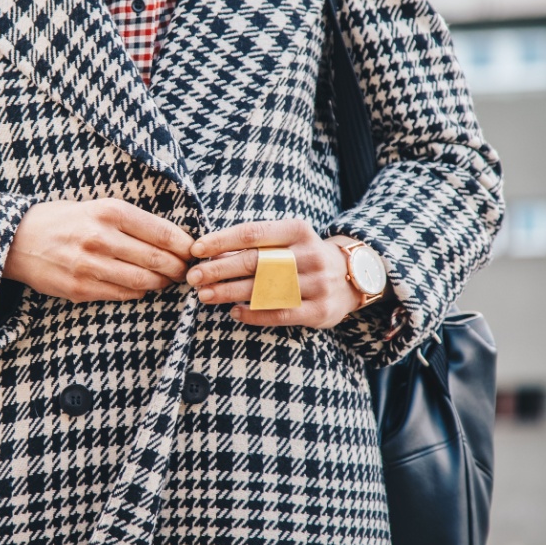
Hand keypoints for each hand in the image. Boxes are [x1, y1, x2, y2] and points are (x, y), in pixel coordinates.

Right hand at [3, 198, 195, 303]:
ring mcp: (89, 266)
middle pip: (158, 260)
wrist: (17, 240)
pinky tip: (140, 286)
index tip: (194, 251)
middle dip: (179, 268)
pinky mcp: (80, 289)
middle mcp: (100, 237)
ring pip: (144, 282)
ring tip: (166, 279)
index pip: (164, 232)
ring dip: (161, 283)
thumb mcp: (97, 207)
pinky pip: (123, 295)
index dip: (186, 246)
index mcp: (109, 211)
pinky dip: (139, 292)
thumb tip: (174, 239)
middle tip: (186, 271)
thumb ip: (132, 221)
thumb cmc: (64, 221)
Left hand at [187, 218, 362, 328]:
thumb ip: (255, 244)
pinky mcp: (319, 310)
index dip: (220, 241)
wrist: (352, 276)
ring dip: (229, 293)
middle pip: (255, 262)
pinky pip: (279, 313)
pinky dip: (253, 314)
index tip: (195, 250)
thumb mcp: (287, 239)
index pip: (252, 234)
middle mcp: (309, 254)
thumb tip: (209, 252)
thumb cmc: (305, 255)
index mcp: (297, 230)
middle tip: (193, 276)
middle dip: (219, 269)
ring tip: (204, 295)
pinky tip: (234, 312)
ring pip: (264, 289)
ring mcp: (316, 283)